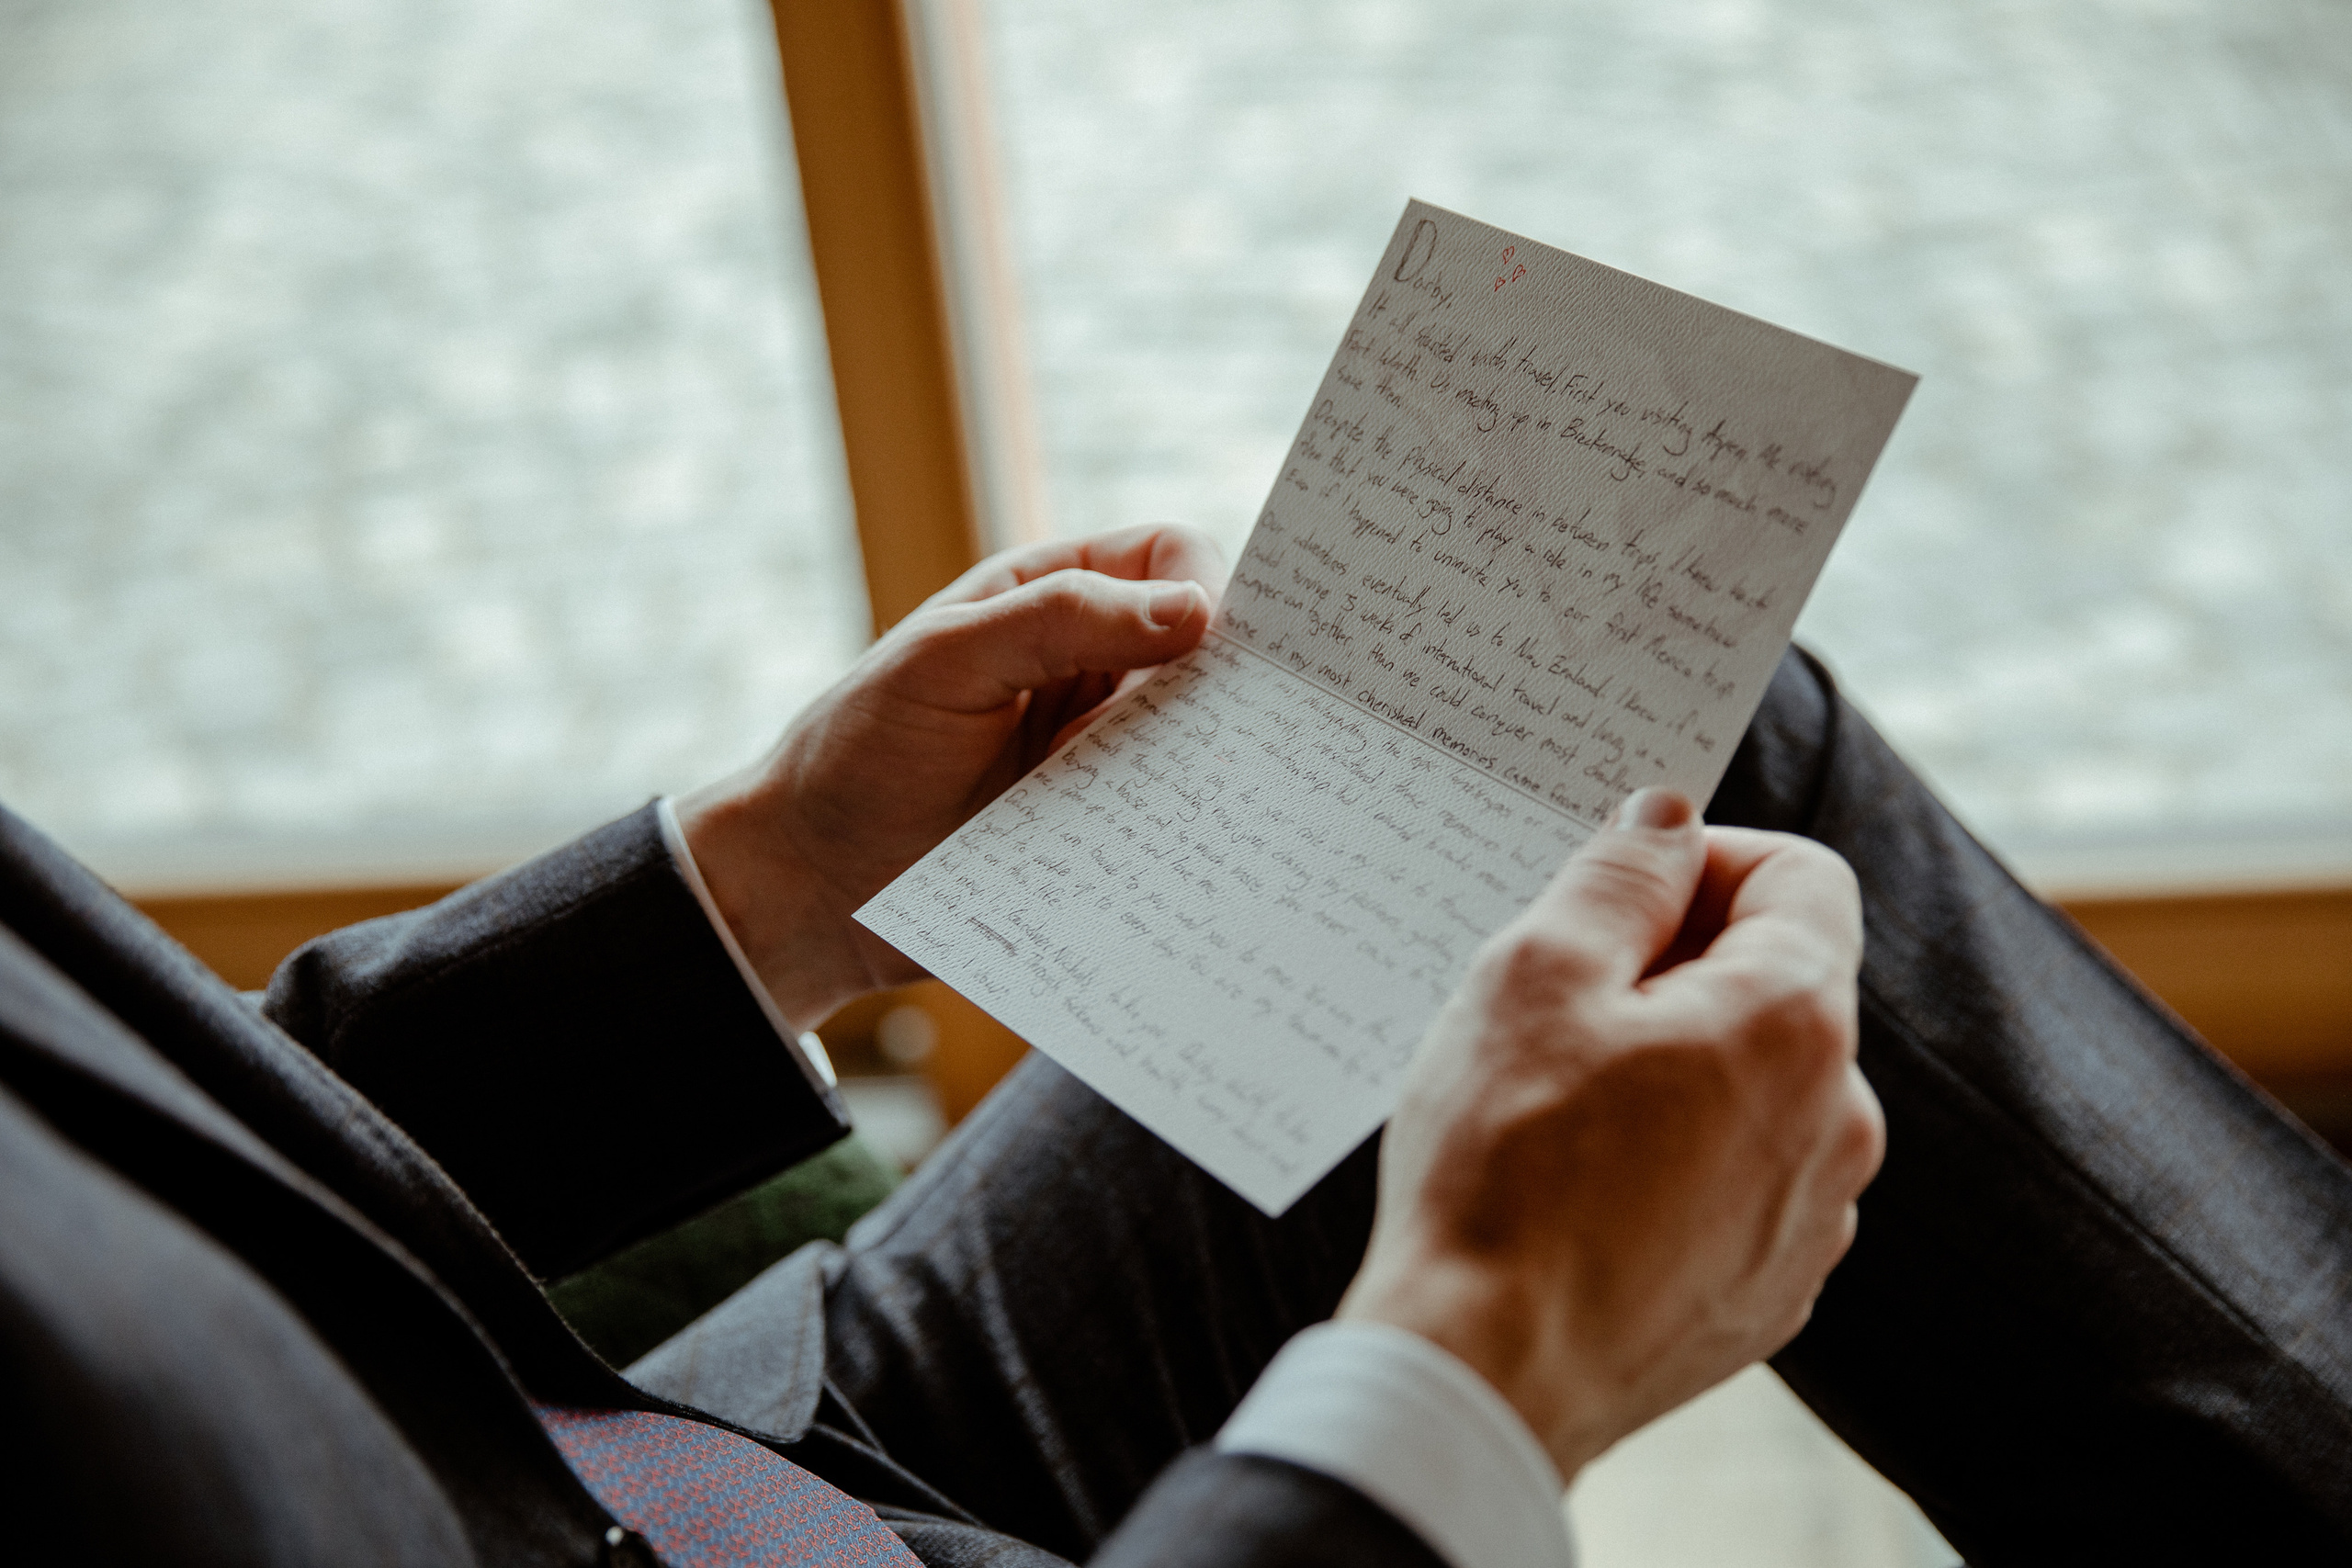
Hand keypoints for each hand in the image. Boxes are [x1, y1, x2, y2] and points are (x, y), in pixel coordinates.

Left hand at [677, 525, 1227, 1030]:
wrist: (810, 893)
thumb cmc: (858, 754)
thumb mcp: (943, 664)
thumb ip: (1057, 621)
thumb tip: (1194, 612)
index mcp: (1053, 598)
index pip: (1168, 558)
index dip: (1205, 588)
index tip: (1212, 647)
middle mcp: (1092, 670)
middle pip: (1205, 651)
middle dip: (1227, 687)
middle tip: (1226, 737)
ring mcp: (1104, 756)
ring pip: (1201, 744)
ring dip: (1207, 770)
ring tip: (1191, 803)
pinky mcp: (1106, 833)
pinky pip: (1174, 825)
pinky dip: (1188, 836)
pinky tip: (1179, 855)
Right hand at [1338, 788, 1883, 1482]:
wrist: (1489, 1373)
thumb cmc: (1503, 1168)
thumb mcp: (1535, 974)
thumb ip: (1619, 875)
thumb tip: (1669, 819)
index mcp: (1797, 1022)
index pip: (1801, 873)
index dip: (1702, 858)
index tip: (1613, 894)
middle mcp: (1841, 1119)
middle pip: (1780, 981)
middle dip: (1678, 965)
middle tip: (1559, 1004)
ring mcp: (1816, 1218)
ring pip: (1758, 1085)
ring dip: (1676, 1065)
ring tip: (1561, 1107)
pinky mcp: (1772, 1291)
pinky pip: (1741, 1179)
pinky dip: (1677, 1157)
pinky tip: (1584, 1190)